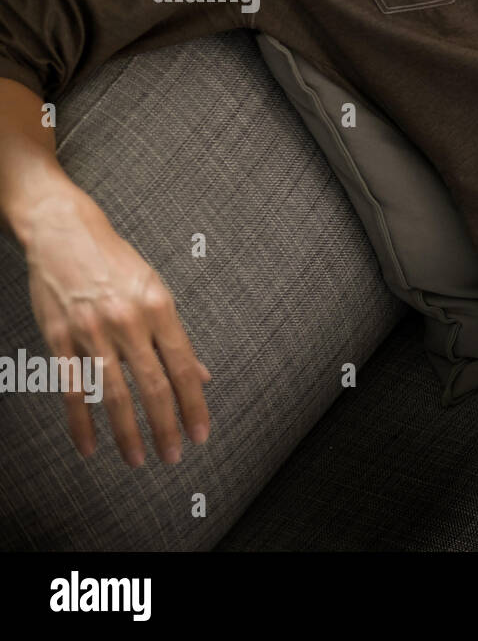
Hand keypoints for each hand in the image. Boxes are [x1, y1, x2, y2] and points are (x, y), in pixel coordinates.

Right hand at [19, 185, 211, 465]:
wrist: (65, 233)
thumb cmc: (116, 262)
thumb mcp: (157, 290)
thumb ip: (177, 337)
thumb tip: (202, 376)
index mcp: (159, 309)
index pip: (184, 368)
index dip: (194, 405)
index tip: (200, 433)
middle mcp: (128, 322)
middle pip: (153, 386)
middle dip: (166, 426)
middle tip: (174, 456)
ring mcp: (92, 331)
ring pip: (114, 394)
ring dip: (127, 432)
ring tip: (138, 458)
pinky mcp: (60, 337)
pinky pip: (72, 388)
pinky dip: (81, 422)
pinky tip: (89, 445)